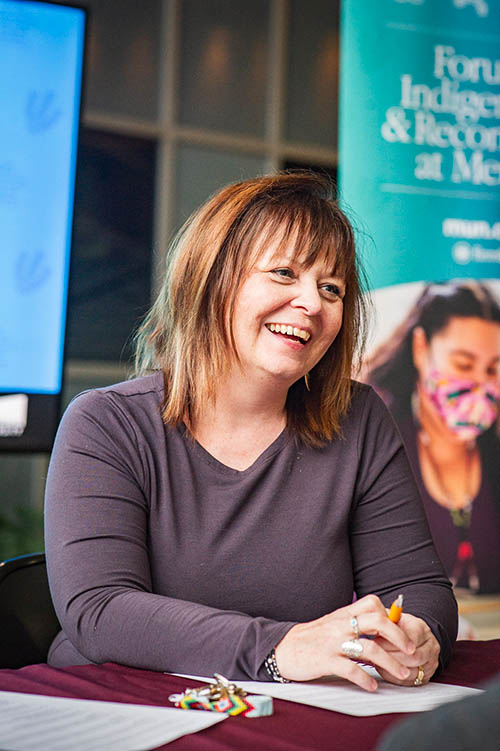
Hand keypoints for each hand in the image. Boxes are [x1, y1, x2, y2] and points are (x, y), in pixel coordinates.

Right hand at [274, 594, 415, 691]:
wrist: (282, 648)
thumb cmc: (310, 638)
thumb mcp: (332, 624)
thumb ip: (352, 622)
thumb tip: (379, 625)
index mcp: (343, 614)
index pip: (372, 603)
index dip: (390, 614)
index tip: (400, 629)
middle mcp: (341, 625)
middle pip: (377, 621)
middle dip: (398, 636)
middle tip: (410, 650)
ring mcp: (334, 643)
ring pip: (370, 649)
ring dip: (390, 663)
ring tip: (401, 674)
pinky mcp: (325, 661)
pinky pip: (351, 670)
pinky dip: (366, 679)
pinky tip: (373, 686)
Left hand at [374, 612, 439, 686]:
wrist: (414, 637)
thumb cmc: (400, 627)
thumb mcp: (393, 618)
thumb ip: (384, 619)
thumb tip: (371, 622)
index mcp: (422, 629)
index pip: (410, 639)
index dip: (391, 642)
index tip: (376, 642)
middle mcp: (431, 646)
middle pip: (413, 658)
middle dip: (391, 656)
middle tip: (375, 654)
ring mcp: (431, 662)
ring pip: (411, 672)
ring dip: (392, 668)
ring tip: (378, 662)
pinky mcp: (426, 676)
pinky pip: (409, 682)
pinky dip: (394, 677)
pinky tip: (384, 670)